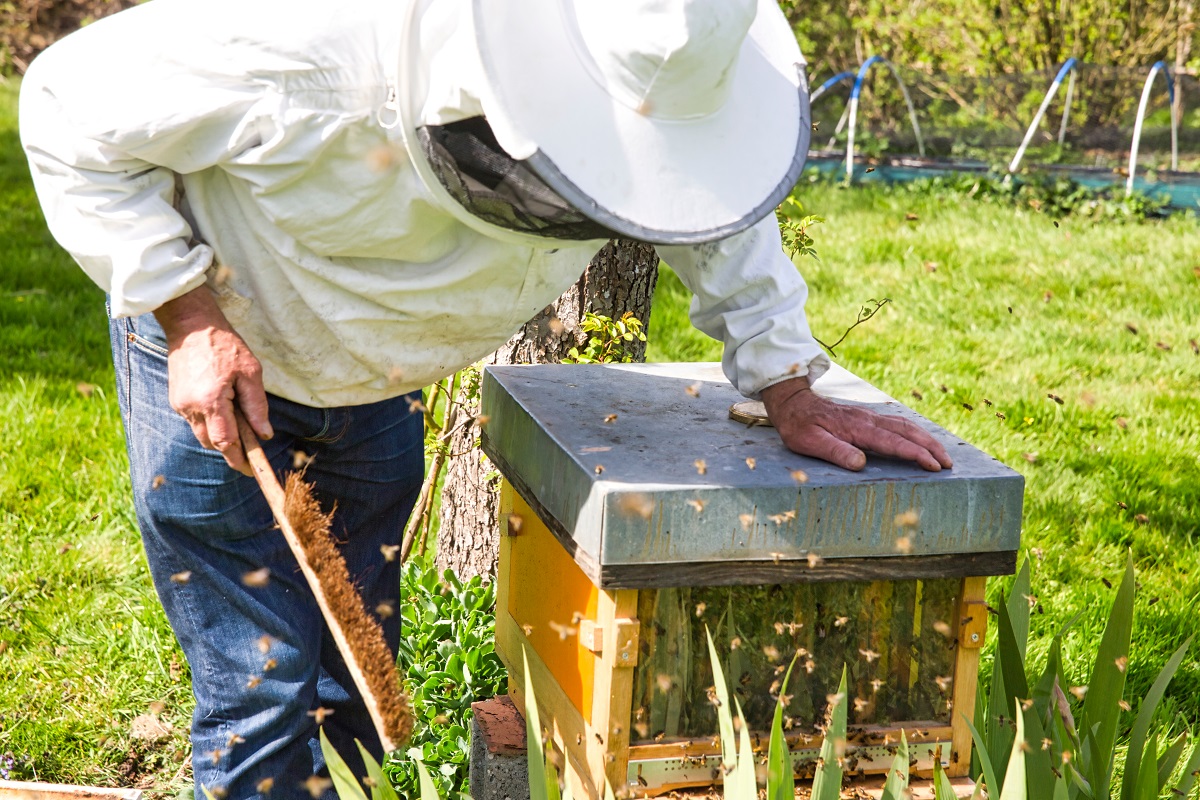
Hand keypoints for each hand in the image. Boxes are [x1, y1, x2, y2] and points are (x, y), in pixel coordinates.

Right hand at [154, 285, 272, 474]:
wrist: (191, 325)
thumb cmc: (224, 345)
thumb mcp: (250, 373)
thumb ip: (257, 406)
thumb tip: (264, 434)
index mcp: (210, 401)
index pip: (225, 443)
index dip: (238, 459)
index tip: (251, 470)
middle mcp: (191, 407)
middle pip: (212, 443)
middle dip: (231, 447)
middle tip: (251, 443)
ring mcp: (180, 405)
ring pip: (202, 434)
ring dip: (220, 434)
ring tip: (238, 417)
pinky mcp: (176, 400)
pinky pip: (195, 421)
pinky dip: (210, 422)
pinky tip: (222, 406)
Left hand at [761, 377, 951, 471]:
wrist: (792, 402)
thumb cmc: (799, 425)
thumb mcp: (810, 442)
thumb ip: (836, 452)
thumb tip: (861, 463)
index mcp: (858, 428)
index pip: (894, 443)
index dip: (916, 455)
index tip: (934, 466)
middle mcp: (868, 420)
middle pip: (908, 432)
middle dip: (931, 447)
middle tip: (949, 464)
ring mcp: (869, 417)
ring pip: (906, 426)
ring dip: (926, 439)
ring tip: (942, 455)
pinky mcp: (867, 417)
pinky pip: (897, 423)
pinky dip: (915, 432)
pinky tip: (920, 439)